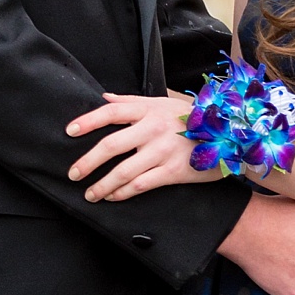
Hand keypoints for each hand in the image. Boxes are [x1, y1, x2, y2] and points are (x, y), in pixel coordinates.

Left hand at [66, 92, 200, 199]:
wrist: (225, 135)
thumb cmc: (188, 117)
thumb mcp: (162, 102)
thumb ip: (131, 101)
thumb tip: (104, 97)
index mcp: (147, 108)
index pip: (111, 112)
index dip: (88, 121)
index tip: (69, 131)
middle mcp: (152, 128)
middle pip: (111, 144)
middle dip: (88, 161)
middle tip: (73, 173)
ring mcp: (162, 150)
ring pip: (123, 170)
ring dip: (102, 185)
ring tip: (90, 194)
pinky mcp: (172, 172)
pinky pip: (141, 185)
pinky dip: (123, 193)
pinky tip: (113, 197)